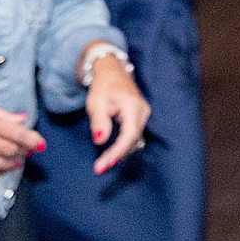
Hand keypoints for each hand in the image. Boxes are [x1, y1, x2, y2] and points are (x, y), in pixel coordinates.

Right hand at [0, 97, 44, 177]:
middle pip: (14, 150)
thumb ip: (3, 114)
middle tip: (29, 150)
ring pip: (3, 164)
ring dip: (14, 162)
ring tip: (17, 158)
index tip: (40, 144)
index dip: (33, 141)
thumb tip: (22, 119)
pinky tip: (1, 166)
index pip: (19, 134)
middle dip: (25, 151)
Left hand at [83, 58, 149, 174]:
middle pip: (133, 140)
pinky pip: (133, 136)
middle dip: (117, 155)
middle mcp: (143, 112)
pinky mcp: (139, 118)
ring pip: (134, 140)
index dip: (116, 152)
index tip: (102, 165)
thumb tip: (100, 141)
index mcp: (133, 106)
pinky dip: (123, 146)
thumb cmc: (103, 86)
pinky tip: (112, 154)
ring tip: (104, 163)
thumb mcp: (96, 102)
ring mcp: (143, 115)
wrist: (112, 72)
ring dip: (120, 153)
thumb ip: (99, 122)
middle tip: (99, 168)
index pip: (128, 135)